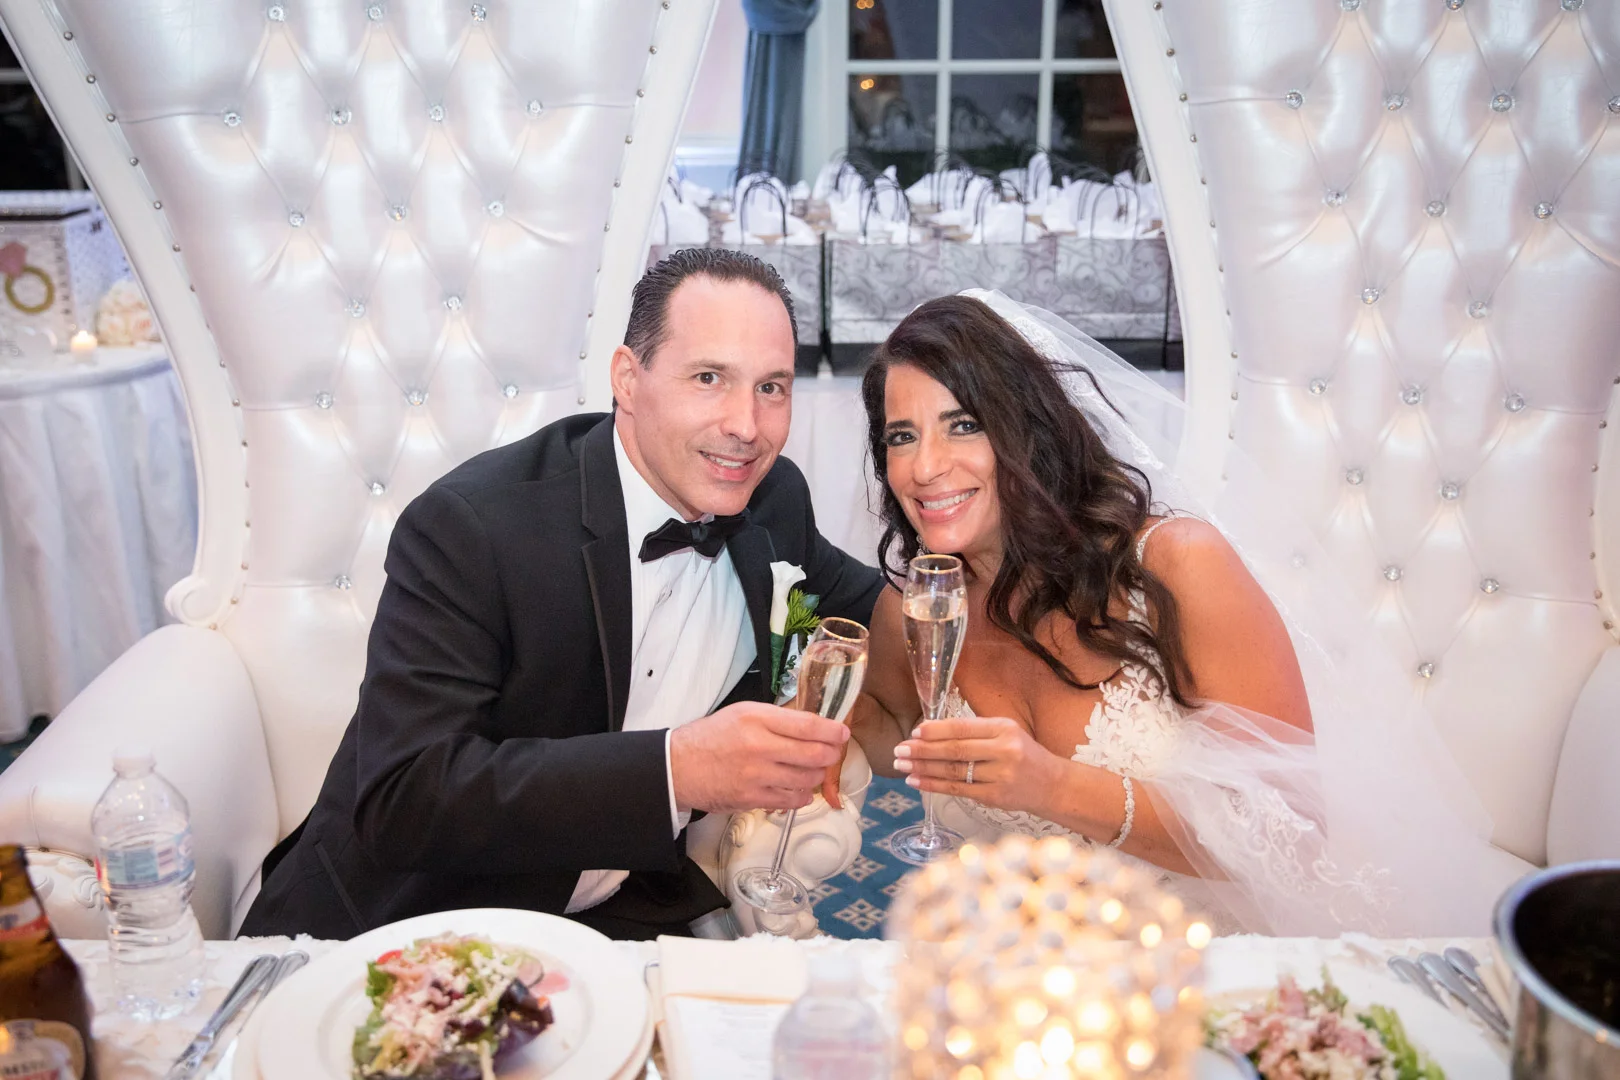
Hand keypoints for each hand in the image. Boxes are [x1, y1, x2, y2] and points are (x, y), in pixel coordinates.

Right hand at [670, 701, 849, 813]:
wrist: (678, 767)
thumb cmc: (711, 737)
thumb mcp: (742, 714)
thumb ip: (776, 719)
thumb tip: (813, 726)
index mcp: (756, 718)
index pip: (807, 724)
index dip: (832, 730)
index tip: (842, 733)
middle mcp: (759, 745)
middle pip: (814, 754)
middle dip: (831, 754)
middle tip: (832, 753)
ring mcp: (757, 775)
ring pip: (806, 779)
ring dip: (816, 775)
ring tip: (812, 770)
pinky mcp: (752, 799)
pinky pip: (791, 801)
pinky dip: (801, 796)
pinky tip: (797, 789)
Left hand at [893, 716, 1057, 814]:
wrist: (1052, 785)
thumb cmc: (1023, 754)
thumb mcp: (1007, 732)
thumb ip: (975, 731)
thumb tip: (930, 733)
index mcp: (1004, 729)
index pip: (963, 728)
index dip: (936, 730)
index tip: (915, 732)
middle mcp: (1004, 750)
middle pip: (955, 750)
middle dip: (923, 750)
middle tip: (899, 750)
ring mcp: (1000, 775)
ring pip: (954, 771)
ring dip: (923, 768)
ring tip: (901, 765)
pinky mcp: (995, 797)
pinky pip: (958, 790)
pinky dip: (934, 785)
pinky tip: (916, 781)